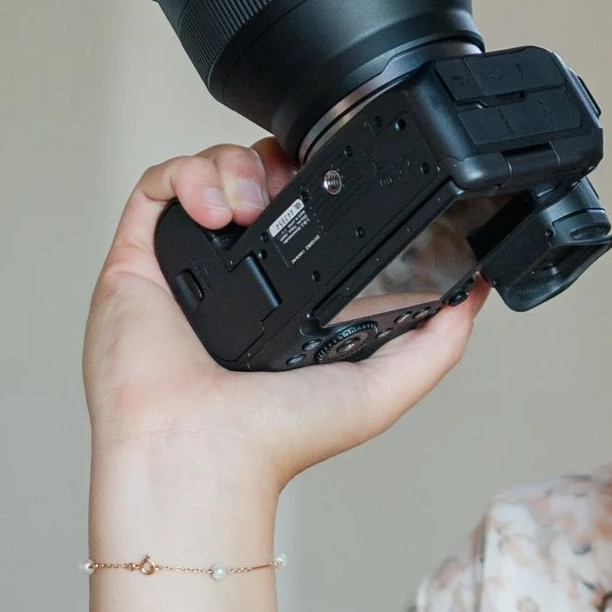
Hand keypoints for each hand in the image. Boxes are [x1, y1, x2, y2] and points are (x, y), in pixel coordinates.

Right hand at [84, 140, 484, 492]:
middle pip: (256, 177)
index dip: (320, 183)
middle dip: (278, 161)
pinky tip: (217, 210)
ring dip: (238, 166)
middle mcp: (232, 277)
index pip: (304, 214)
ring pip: (210, 171)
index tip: (338, 179)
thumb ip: (434, 344)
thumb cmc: (276, 438)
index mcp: (282, 300)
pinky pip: (159, 185)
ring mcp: (185, 265)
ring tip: (253, 207)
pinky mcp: (139, 257)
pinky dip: (190, 176)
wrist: (201, 449)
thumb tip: (473, 296)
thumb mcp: (382, 389)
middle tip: (293, 183)